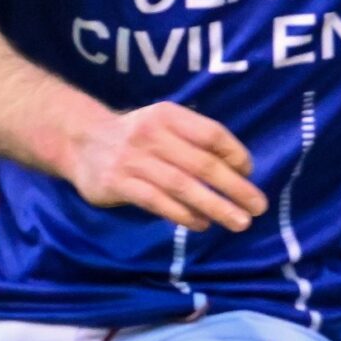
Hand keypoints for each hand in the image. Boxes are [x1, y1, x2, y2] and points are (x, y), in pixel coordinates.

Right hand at [65, 102, 266, 231]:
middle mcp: (151, 134)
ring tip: (239, 222)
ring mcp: (133, 160)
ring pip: (182, 186)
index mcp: (168, 115)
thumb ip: (194, 141)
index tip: (249, 172)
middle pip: (202, 163)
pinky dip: (183, 215)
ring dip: (215, 206)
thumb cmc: (136, 137)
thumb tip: (239, 171)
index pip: (211, 133)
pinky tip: (202, 224)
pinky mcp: (118, 183)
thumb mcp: (163, 125)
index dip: (235, 154)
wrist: (82, 142)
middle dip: (234, 187)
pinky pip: (157, 201)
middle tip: (258, 207)